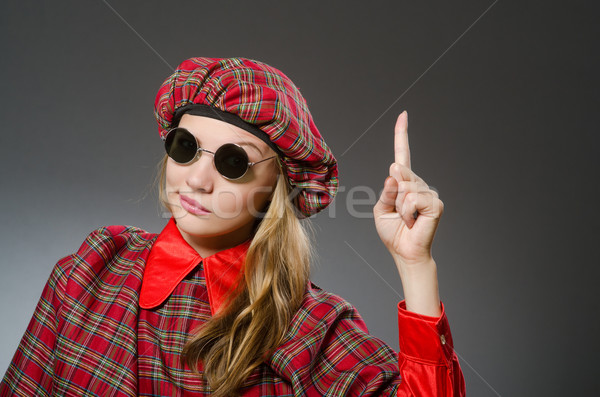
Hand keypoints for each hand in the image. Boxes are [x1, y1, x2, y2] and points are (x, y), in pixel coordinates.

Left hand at [373, 111, 442, 315]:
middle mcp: (419, 184)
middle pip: (399, 173)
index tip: (403, 115)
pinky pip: (412, 199)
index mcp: (405, 183)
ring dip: (399, 207)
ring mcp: (429, 193)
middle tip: (399, 213)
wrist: (404, 252)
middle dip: (393, 194)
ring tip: (406, 219)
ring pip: (404, 188)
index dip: (401, 135)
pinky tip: (413, 221)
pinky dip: (406, 212)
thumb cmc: (393, 232)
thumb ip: (386, 190)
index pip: (403, 155)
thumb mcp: (381, 208)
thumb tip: (395, 173)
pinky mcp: (435, 204)